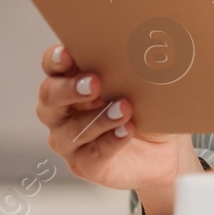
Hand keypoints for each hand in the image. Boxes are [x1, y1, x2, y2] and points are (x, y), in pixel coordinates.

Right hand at [35, 44, 199, 214]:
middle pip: (50, 96)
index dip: (56, 59)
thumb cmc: (145, 107)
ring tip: (124, 108)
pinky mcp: (84, 164)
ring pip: (71, 129)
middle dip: (70, 88)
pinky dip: (111, 141)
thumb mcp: (143, 83)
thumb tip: (145, 49)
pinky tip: (127, 130)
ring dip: (98, 118)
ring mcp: (69, 140)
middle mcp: (61, 111)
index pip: (53, 66)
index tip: (68, 54)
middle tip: (95, 82)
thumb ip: (134, 67)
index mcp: (70, 81)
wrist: (162, 150)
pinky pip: (93, 154)